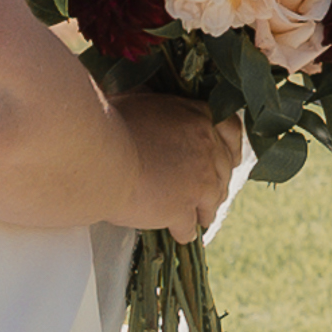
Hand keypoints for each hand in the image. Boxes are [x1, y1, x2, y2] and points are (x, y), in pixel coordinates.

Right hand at [118, 97, 243, 239]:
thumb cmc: (111, 122)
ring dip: (205, 210)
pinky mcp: (183, 210)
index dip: (229, 148)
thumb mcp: (140, 100)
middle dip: (217, 184)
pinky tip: (178, 233)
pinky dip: (184, 231)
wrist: (100, 156)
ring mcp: (199, 181)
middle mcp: (207, 147)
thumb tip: (150, 98)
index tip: (226, 159)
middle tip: (207, 193)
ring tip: (198, 218)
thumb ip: (159, 107)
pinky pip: (190, 226)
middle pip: (225, 171)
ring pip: (213, 202)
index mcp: (198, 117)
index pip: (232, 131)